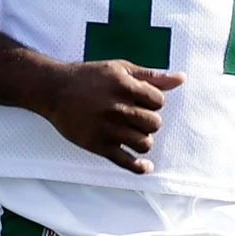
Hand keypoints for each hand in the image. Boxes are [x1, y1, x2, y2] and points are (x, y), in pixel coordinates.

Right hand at [35, 59, 185, 173]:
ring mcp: (107, 129)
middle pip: (154, 123)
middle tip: (138, 117)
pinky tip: (146, 166)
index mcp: (124, 87)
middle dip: (150, 120)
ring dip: (144, 139)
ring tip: (135, 133)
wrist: (54, 90)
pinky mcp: (98, 145)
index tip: (144, 101)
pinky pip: (125, 161)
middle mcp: (117, 109)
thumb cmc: (89, 77)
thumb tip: (181, 79)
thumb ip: (152, 76)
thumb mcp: (120, 68)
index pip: (158, 101)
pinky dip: (139, 167)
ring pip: (144, 143)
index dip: (154, 101)